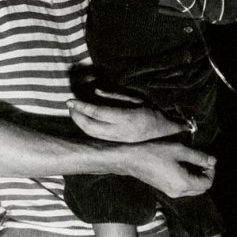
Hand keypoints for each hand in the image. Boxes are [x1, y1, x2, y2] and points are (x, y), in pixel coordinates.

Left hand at [67, 98, 182, 141]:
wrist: (166, 133)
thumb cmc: (152, 111)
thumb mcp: (137, 98)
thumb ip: (115, 96)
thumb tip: (95, 92)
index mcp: (126, 117)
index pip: (97, 113)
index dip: (81, 106)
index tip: (70, 100)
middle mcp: (120, 131)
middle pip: (90, 126)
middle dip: (76, 116)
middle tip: (70, 106)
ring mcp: (118, 140)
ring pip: (92, 134)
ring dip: (80, 123)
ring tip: (74, 112)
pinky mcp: (118, 144)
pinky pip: (97, 137)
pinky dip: (87, 129)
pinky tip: (85, 120)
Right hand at [131, 139, 215, 197]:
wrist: (131, 159)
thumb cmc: (154, 152)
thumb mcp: (179, 150)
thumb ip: (198, 156)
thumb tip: (213, 160)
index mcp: (183, 183)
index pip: (207, 183)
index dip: (211, 171)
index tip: (208, 159)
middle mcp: (179, 192)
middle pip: (201, 189)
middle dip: (205, 175)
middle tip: (202, 160)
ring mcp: (171, 193)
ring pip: (193, 189)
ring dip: (197, 177)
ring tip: (192, 162)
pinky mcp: (165, 190)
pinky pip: (183, 188)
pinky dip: (188, 179)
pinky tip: (182, 166)